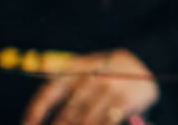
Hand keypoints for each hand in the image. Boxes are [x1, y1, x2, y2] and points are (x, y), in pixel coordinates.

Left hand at [23, 50, 158, 124]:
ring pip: (87, 120)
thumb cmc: (103, 72)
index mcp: (76, 67)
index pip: (50, 91)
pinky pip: (107, 121)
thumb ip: (61, 87)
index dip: (35, 111)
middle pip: (69, 111)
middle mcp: (93, 75)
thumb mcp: (83, 69)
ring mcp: (111, 87)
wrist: (145, 60)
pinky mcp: (127, 98)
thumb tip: (32, 118)